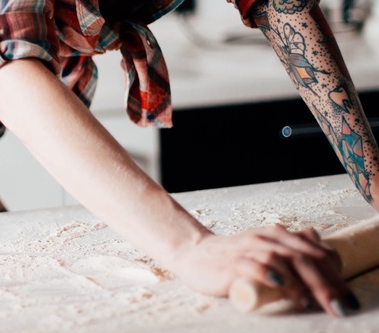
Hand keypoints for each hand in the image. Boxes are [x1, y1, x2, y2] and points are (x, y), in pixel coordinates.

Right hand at [166, 224, 358, 315]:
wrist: (194, 255)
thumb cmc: (233, 257)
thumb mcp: (265, 247)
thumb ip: (290, 245)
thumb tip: (317, 241)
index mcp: (277, 235)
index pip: (314, 253)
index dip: (335, 275)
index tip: (347, 298)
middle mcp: (265, 238)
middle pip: (303, 257)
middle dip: (325, 282)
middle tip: (338, 306)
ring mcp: (248, 249)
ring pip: (281, 259)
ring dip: (300, 281)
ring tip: (310, 301)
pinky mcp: (231, 263)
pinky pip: (252, 264)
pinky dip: (268, 273)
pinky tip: (279, 284)